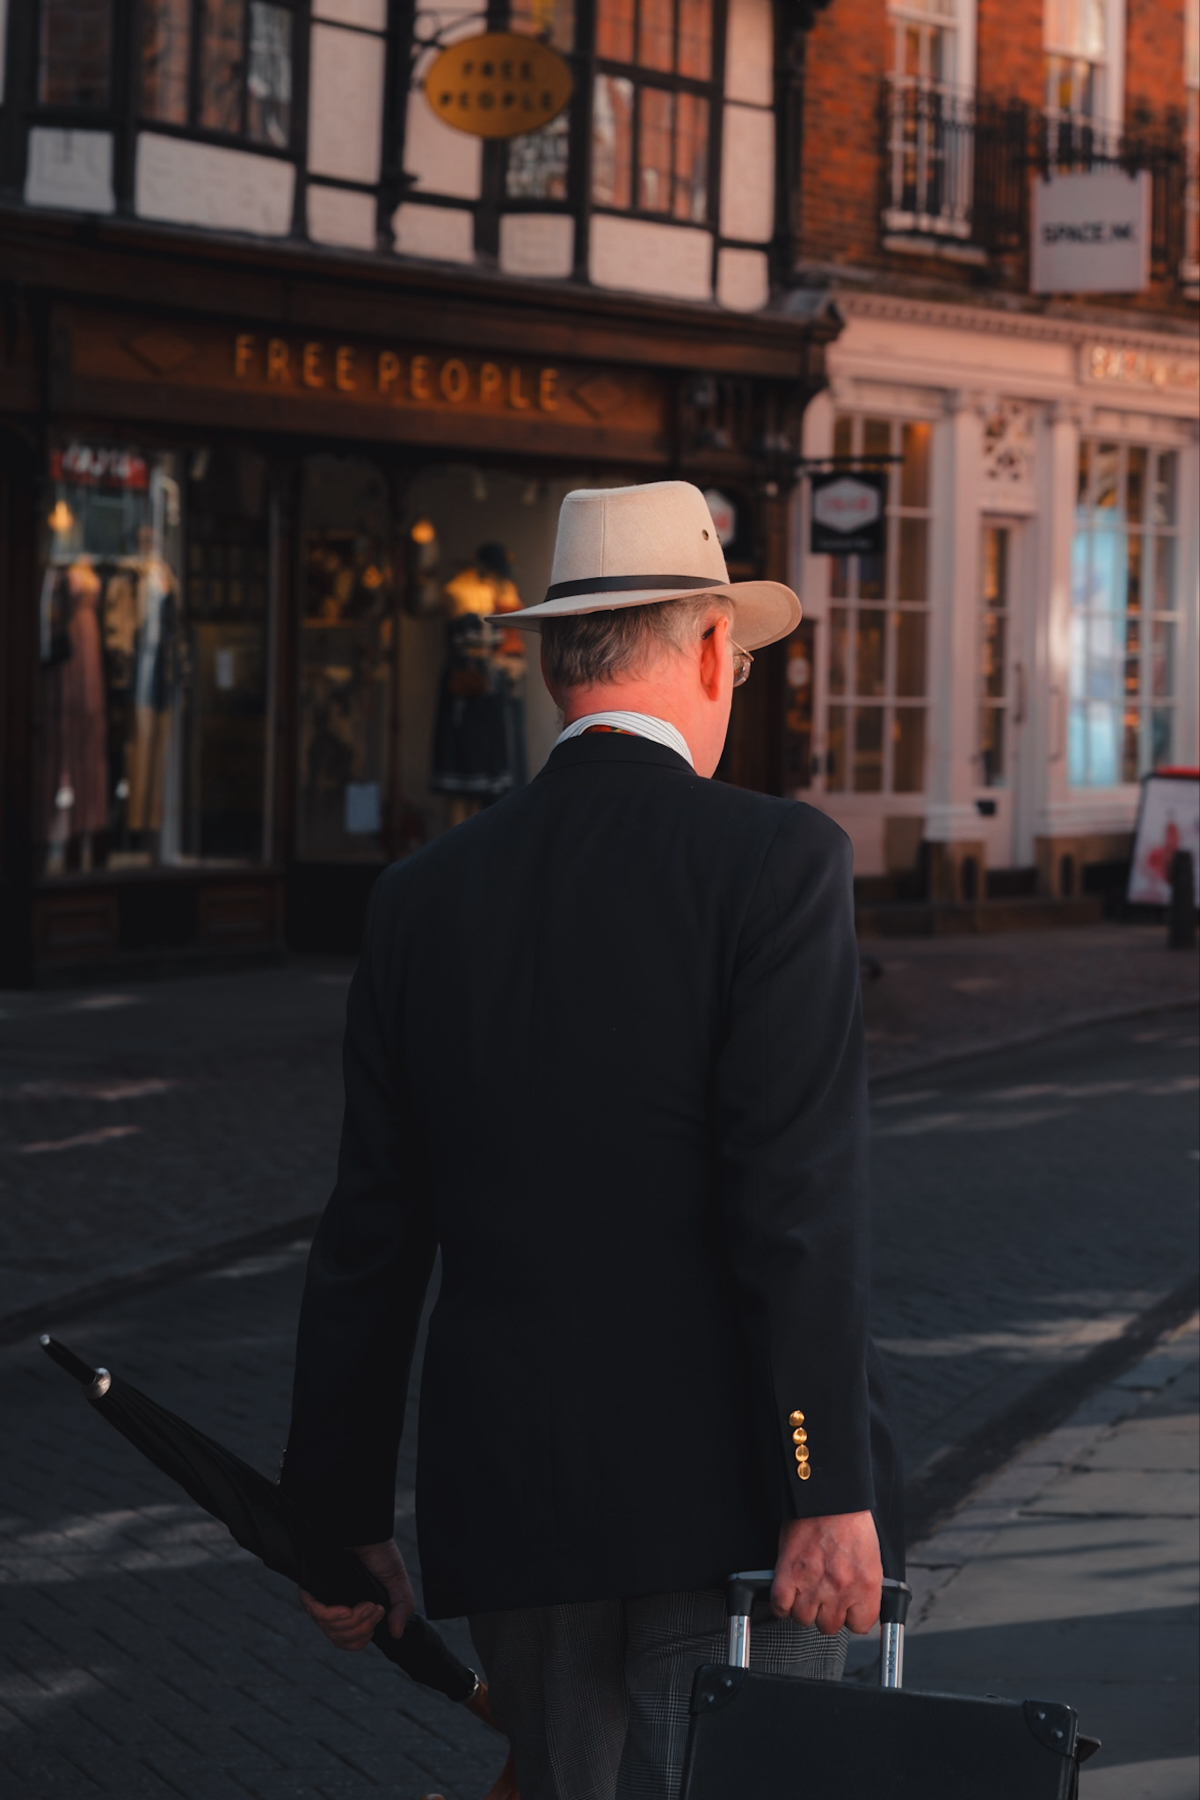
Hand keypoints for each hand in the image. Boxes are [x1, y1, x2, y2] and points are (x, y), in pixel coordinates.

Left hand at [299, 1538, 414, 1652]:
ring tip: (369, 1603)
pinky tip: (348, 1608)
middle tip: (376, 1608)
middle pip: (340, 1638)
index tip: (377, 1622)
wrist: (368, 1531)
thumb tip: (396, 1635)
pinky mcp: (312, 1588)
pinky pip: (318, 1615)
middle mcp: (334, 1607)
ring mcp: (322, 1599)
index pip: (348, 1641)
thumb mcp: (397, 1583)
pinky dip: (335, 1616)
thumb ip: (401, 1609)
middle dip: (363, 1629)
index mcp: (351, 1610)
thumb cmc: (380, 1553)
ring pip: (331, 1630)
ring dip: (354, 1621)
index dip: (361, 1639)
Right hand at [772, 1511, 881, 1635]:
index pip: (860, 1626)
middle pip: (829, 1626)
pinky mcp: (788, 1574)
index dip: (851, 1618)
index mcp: (866, 1586)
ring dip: (803, 1609)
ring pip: (803, 1619)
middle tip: (824, 1597)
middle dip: (825, 1613)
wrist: (827, 1496)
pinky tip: (787, 1594)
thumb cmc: (850, 1520)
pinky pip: (780, 1607)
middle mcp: (840, 1590)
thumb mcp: (871, 1557)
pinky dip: (781, 1605)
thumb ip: (865, 1585)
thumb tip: (859, 1604)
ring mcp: (812, 1584)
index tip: (847, 1610)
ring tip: (804, 1593)